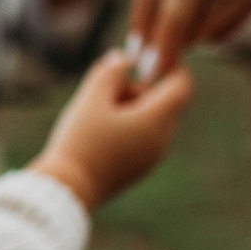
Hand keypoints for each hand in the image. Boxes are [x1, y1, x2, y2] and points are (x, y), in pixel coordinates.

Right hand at [31, 50, 194, 211]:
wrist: (68, 190)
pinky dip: (125, 129)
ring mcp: (151, 158)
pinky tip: (96, 135)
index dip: (170, 67)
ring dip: (128, 110)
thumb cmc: (80, 142)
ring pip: (150, 121)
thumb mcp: (91, 99)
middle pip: (162, 102)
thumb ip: (110, 72)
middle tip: (104, 93)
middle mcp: (161, 140)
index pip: (182, 85)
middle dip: (137, 90)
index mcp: (156, 121)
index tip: (144, 61)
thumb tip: (123, 58)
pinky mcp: (138, 170)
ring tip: (95, 117)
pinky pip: (141, 139)